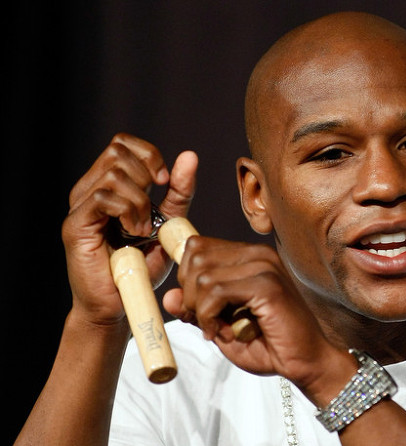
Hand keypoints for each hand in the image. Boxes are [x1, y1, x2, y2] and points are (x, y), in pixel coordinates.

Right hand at [62, 133, 196, 324]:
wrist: (120, 303)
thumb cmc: (141, 266)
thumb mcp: (167, 223)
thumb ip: (178, 193)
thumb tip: (189, 156)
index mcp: (107, 185)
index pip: (122, 143)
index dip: (148, 154)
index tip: (165, 181)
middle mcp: (88, 190)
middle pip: (117, 150)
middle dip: (146, 175)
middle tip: (154, 209)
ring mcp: (79, 206)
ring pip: (114, 174)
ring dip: (140, 201)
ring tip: (143, 229)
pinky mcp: (76, 225)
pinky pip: (104, 198)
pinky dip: (128, 212)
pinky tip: (134, 233)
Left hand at [162, 236, 354, 396]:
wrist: (307, 362)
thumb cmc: (269, 343)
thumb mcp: (222, 325)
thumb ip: (196, 308)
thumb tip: (168, 296)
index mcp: (249, 256)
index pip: (197, 246)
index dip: (186, 277)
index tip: (196, 308)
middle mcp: (257, 254)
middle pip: (195, 256)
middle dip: (189, 294)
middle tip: (206, 321)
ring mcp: (264, 266)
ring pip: (202, 275)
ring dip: (200, 310)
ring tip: (218, 329)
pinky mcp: (267, 285)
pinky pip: (216, 292)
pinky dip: (209, 317)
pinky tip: (223, 333)